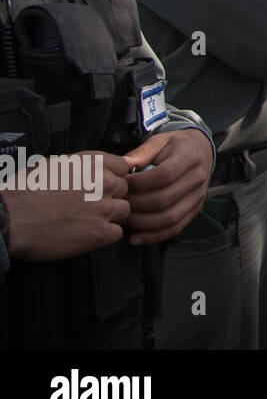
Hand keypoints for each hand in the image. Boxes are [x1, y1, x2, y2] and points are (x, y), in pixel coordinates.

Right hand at [2, 151, 130, 260]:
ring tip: (87, 221)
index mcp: (92, 163)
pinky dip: (105, 235)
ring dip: (110, 216)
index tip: (103, 186)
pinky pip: (117, 232)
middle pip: (125, 190)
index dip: (114, 177)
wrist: (9, 220)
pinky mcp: (101, 232)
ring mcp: (104, 208)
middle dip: (111, 197)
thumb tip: (95, 166)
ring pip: (124, 210)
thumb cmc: (24, 193)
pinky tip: (87, 234)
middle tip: (91, 206)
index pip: (123, 167)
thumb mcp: (53, 165)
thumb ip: (81, 164)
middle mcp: (103, 182)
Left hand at [120, 128, 212, 243]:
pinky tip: (135, 238)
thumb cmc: (175, 146)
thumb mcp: (159, 141)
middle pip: (164, 200)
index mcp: (189, 158)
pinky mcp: (195, 210)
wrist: (199, 150)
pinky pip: (175, 228)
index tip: (121, 184)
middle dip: (136, 205)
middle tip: (117, 203)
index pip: (164, 175)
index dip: (139, 183)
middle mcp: (197, 179)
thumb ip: (141, 153)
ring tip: (123, 219)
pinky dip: (154, 236)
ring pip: (169, 218)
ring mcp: (198, 197)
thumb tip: (121, 166)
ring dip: (142, 223)